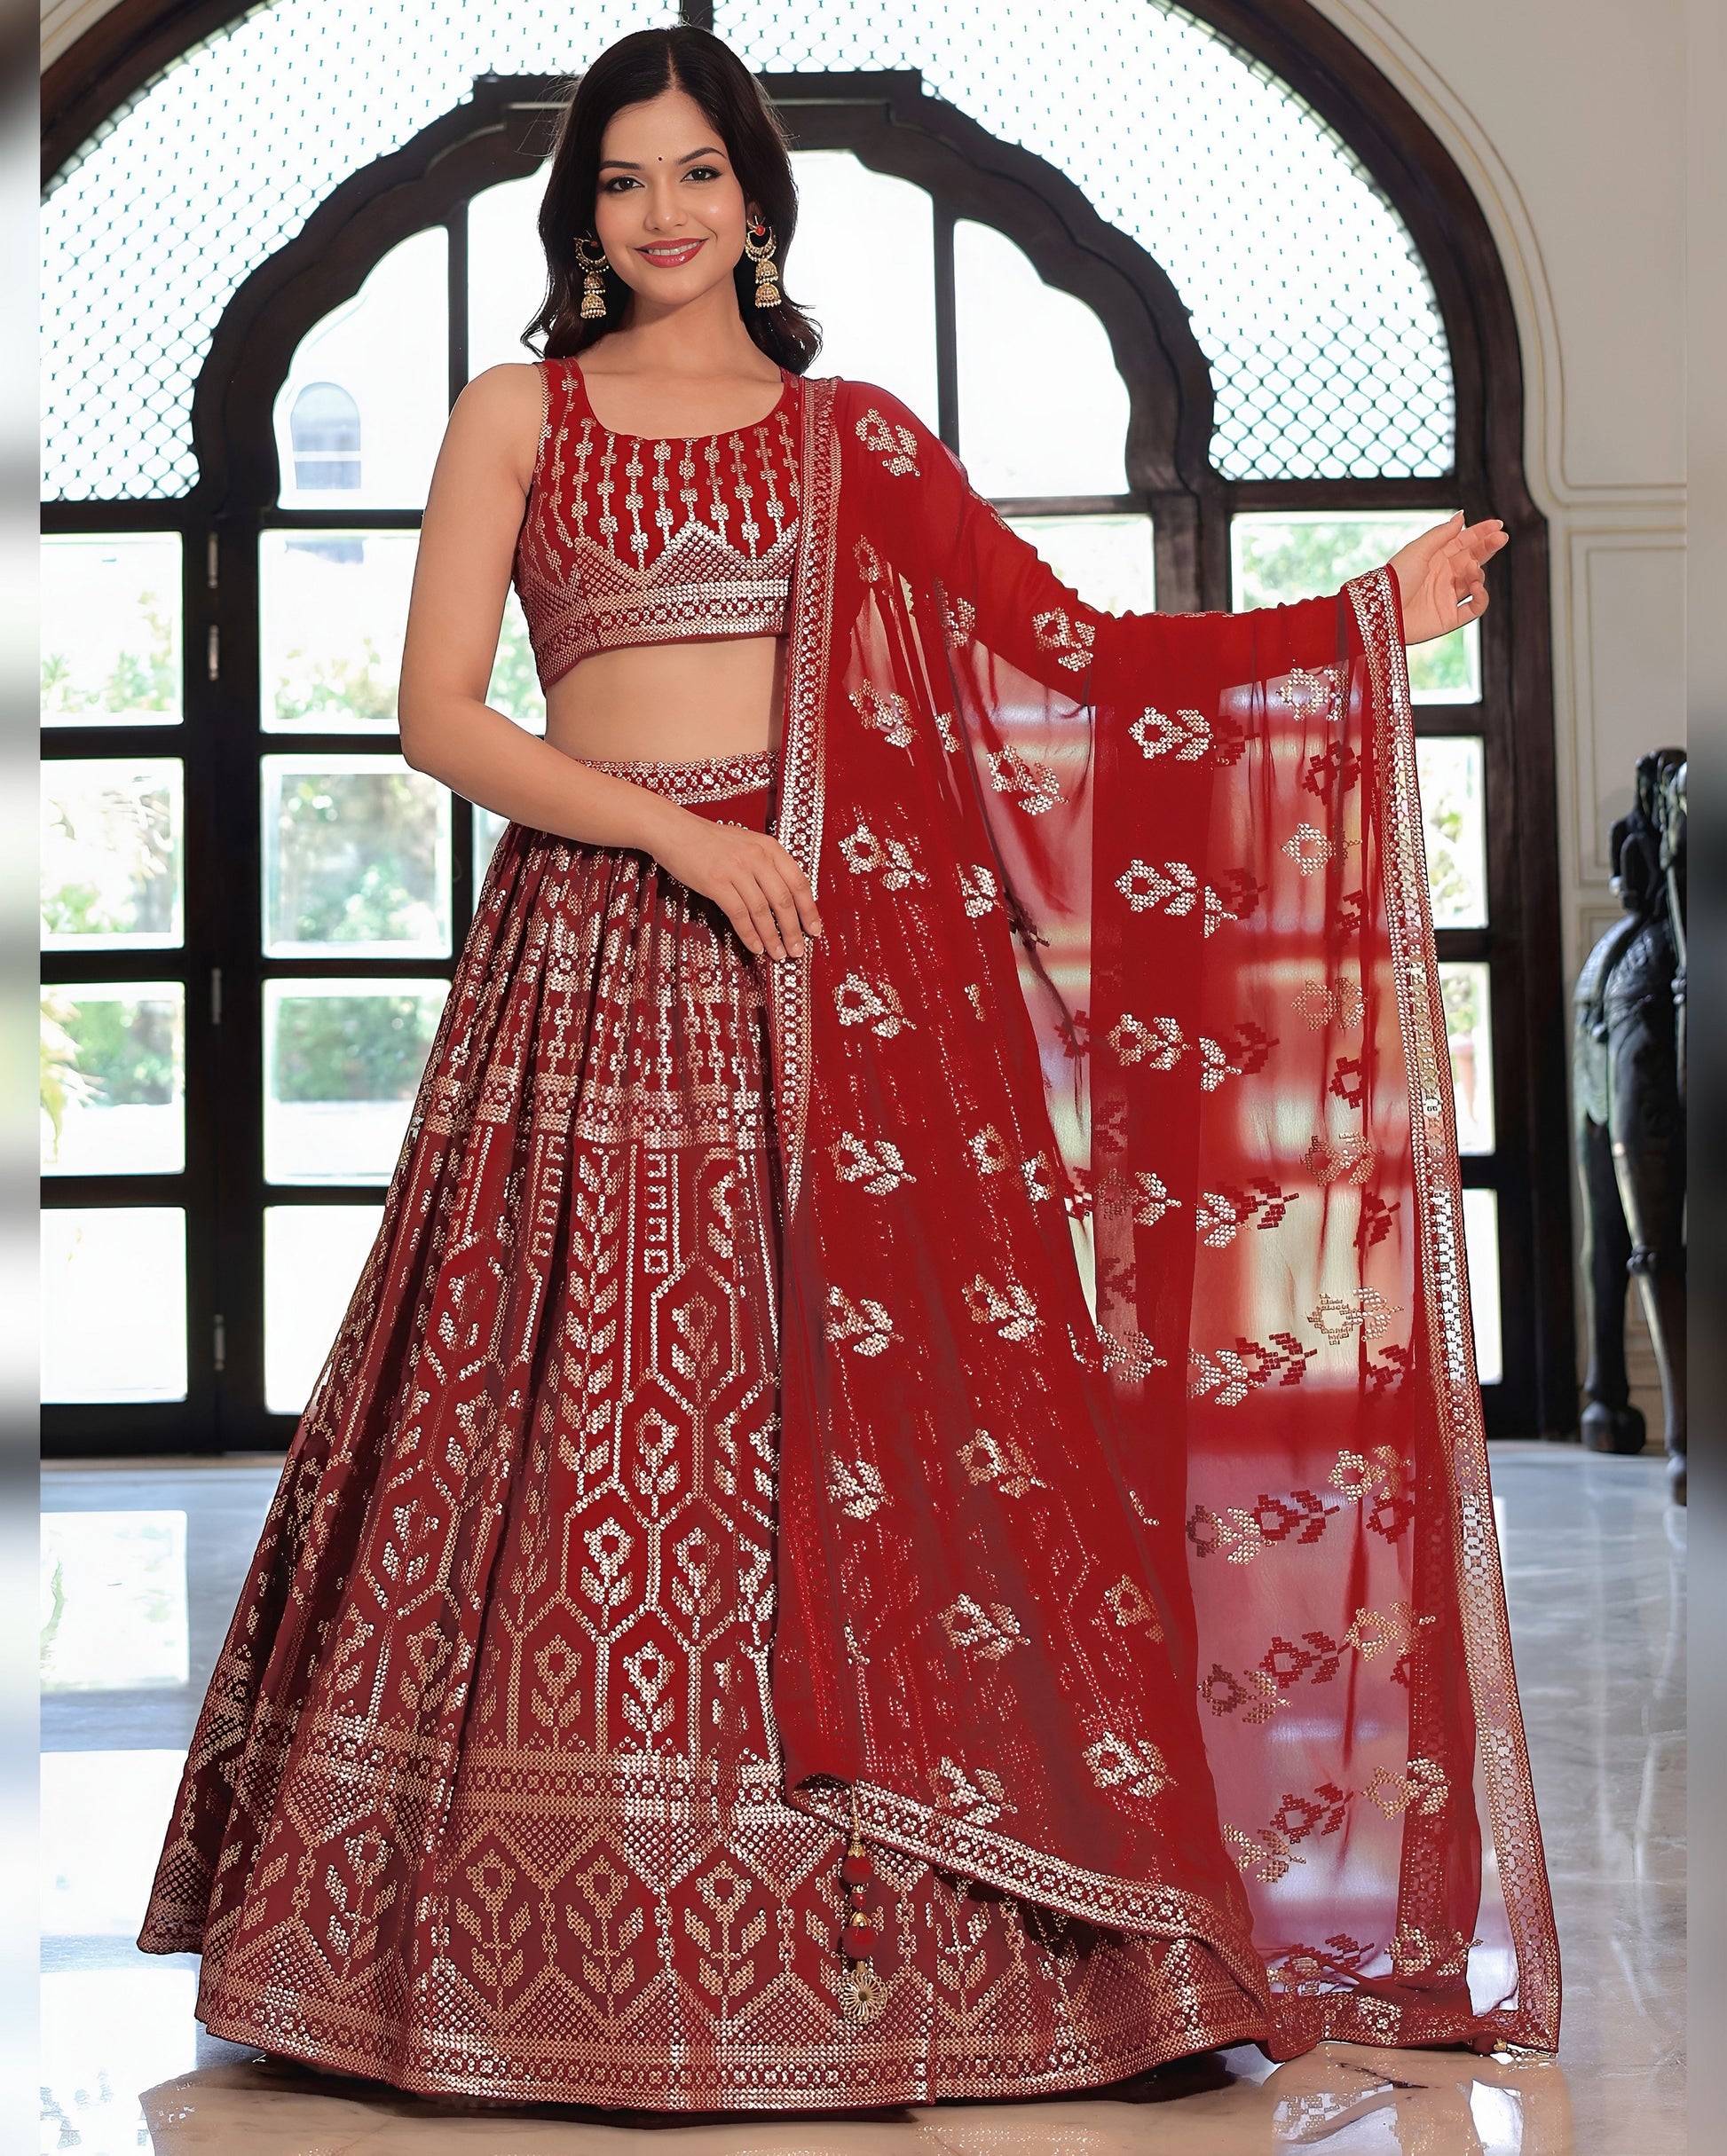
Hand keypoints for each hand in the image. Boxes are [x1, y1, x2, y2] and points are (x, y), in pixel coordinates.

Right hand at [652, 810, 822, 961]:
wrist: (677, 832)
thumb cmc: (712, 842)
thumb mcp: (748, 845)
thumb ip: (768, 866)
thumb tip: (786, 901)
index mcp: (769, 847)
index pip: (799, 882)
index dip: (809, 910)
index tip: (815, 929)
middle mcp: (756, 856)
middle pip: (783, 900)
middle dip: (793, 930)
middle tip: (797, 950)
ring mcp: (736, 869)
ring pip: (762, 911)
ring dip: (772, 937)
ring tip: (778, 954)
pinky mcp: (716, 882)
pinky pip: (739, 914)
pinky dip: (750, 934)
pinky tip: (755, 947)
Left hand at [1387, 513, 1507, 642]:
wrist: (1381, 611)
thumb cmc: (1394, 579)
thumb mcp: (1418, 550)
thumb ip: (1441, 534)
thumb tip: (1462, 516)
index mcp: (1435, 558)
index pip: (1464, 542)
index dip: (1481, 533)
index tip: (1497, 524)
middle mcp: (1443, 576)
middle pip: (1473, 558)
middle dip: (1488, 547)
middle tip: (1501, 537)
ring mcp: (1447, 597)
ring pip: (1475, 581)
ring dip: (1478, 571)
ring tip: (1471, 567)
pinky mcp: (1449, 618)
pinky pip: (1474, 608)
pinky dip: (1481, 597)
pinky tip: (1477, 586)